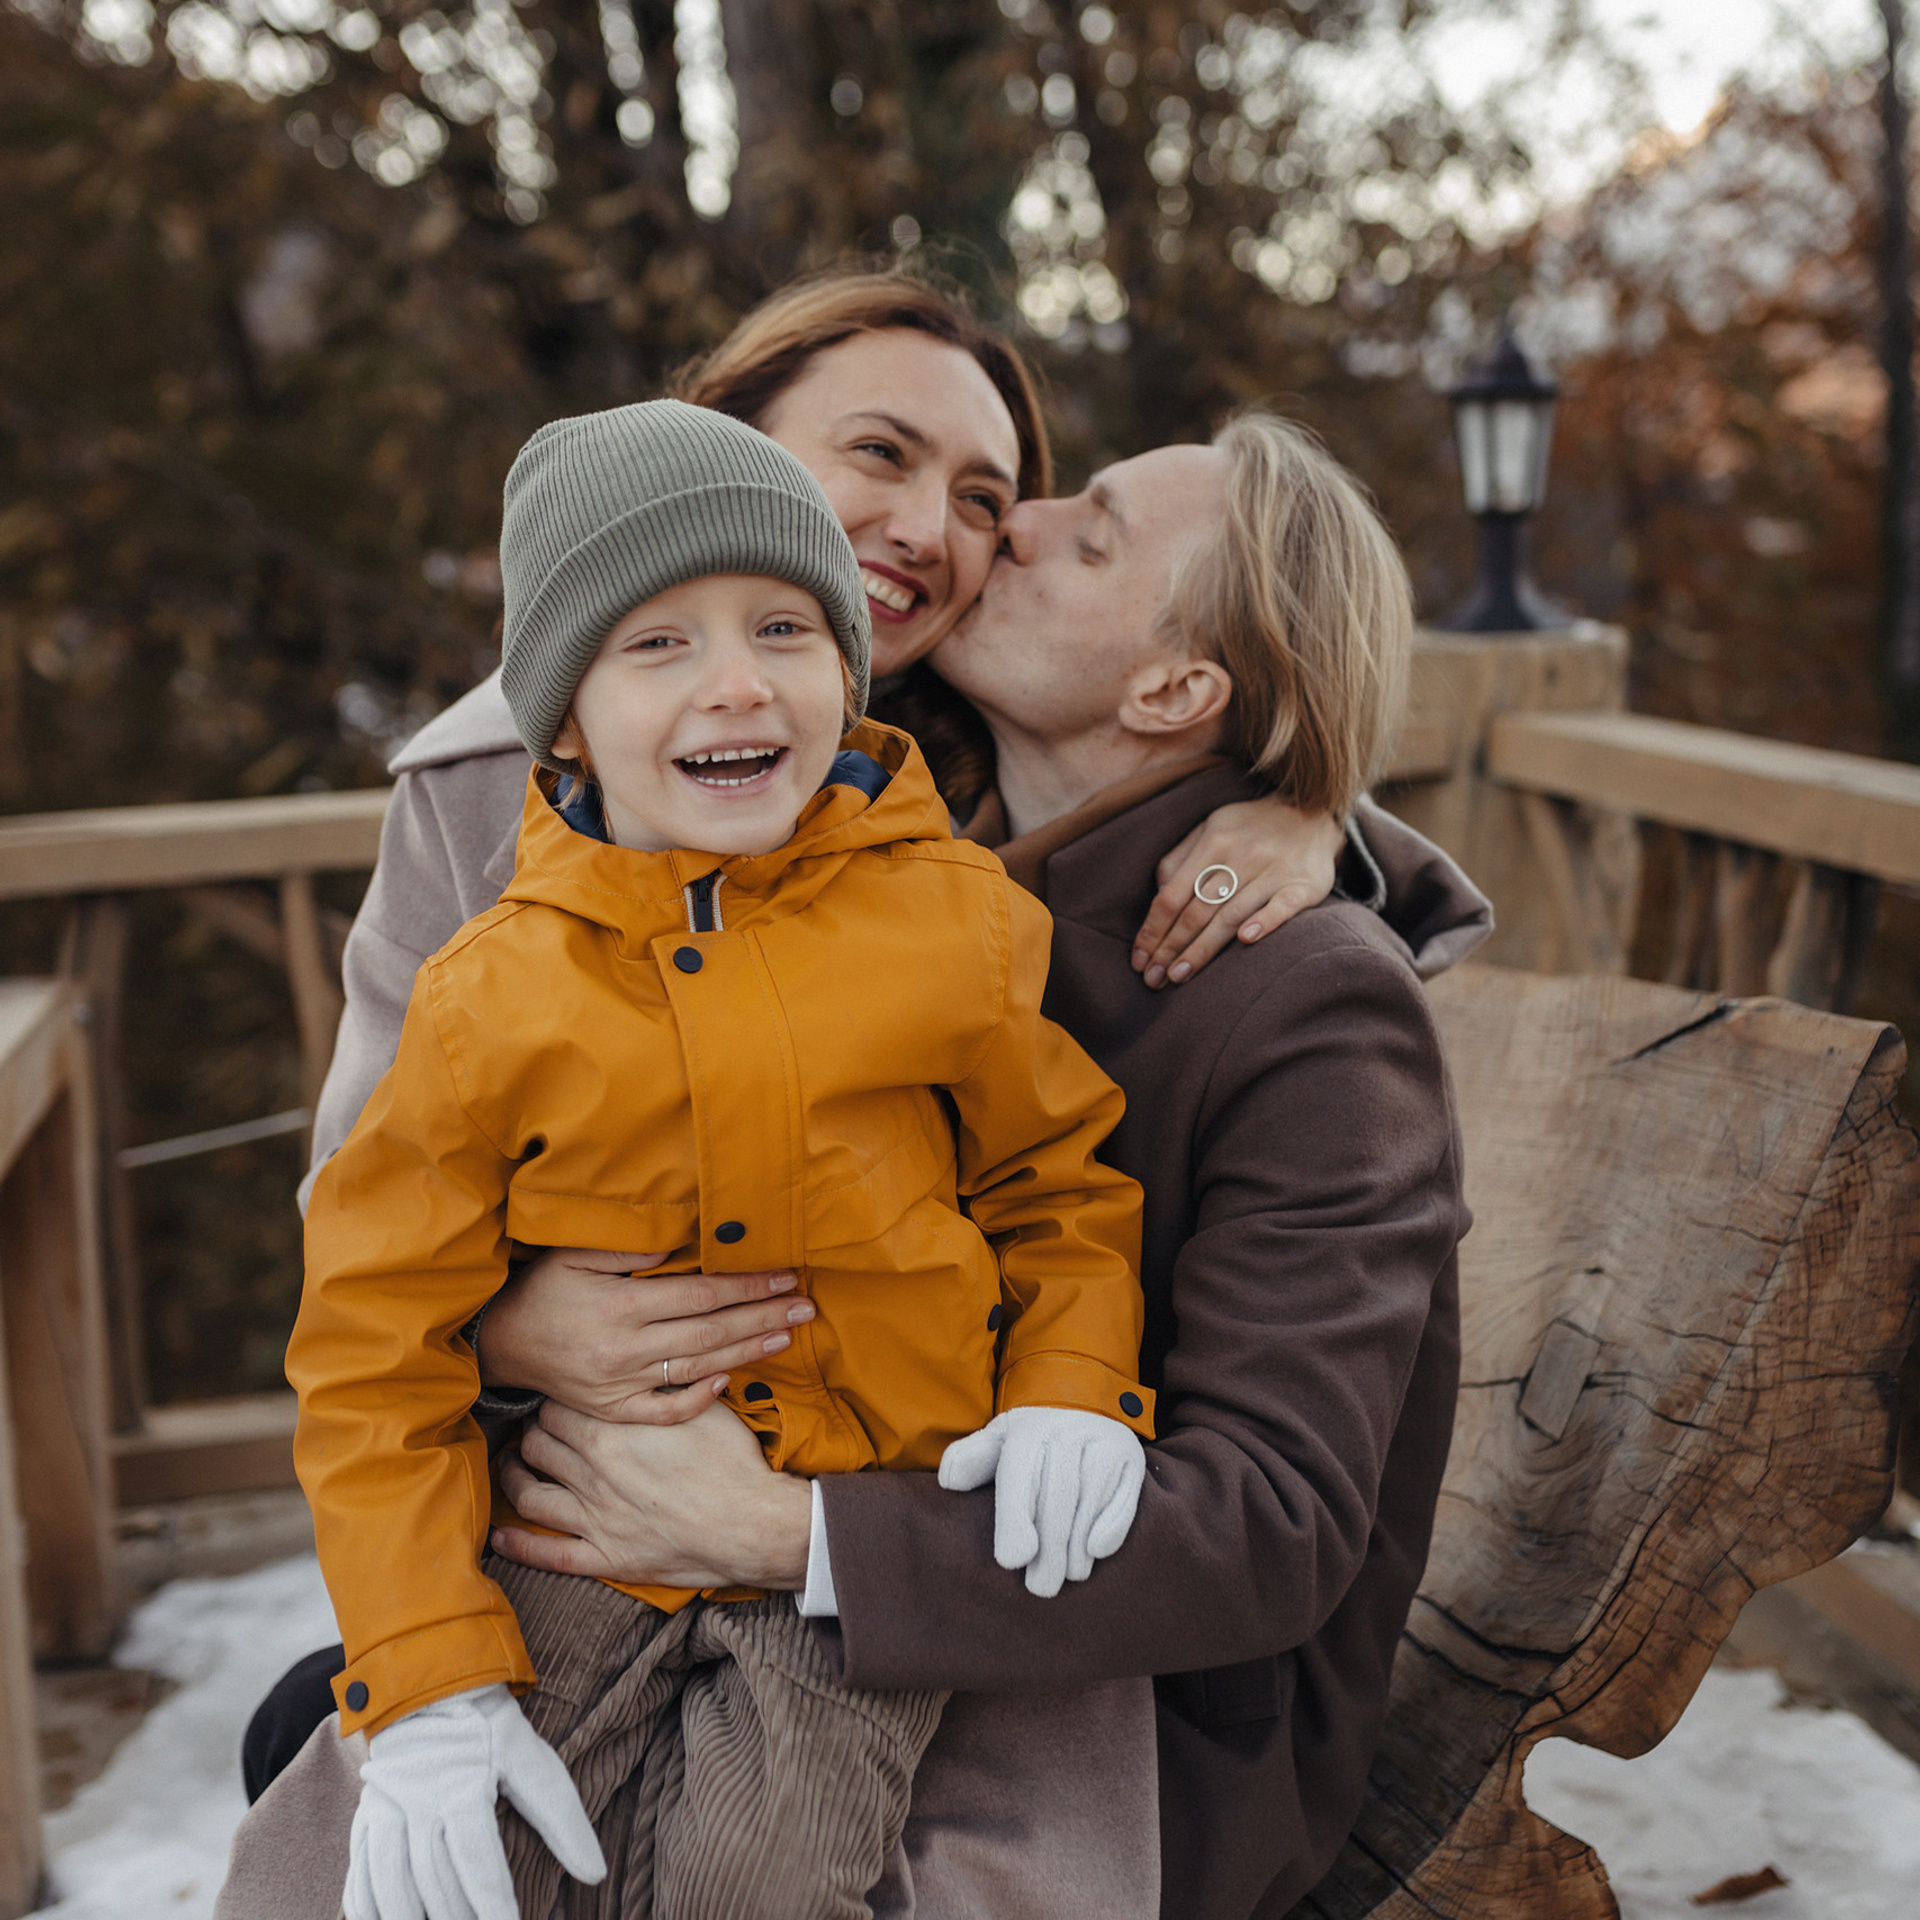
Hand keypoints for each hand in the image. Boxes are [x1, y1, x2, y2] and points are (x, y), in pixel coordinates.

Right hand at [346, 1683, 604, 1919]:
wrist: (432, 1685)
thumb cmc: (490, 1728)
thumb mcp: (533, 1760)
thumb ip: (562, 1819)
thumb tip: (594, 1873)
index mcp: (463, 1787)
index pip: (477, 1862)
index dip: (493, 1905)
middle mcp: (419, 1801)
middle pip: (434, 1880)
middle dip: (456, 1919)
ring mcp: (385, 1808)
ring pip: (390, 1882)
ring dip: (406, 1918)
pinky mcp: (366, 1813)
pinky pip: (359, 1872)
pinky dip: (367, 1907)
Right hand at [479, 1246, 815, 1423]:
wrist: (500, 1344)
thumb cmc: (542, 1290)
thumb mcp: (574, 1255)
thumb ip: (628, 1250)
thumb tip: (680, 1242)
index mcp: (621, 1308)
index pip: (702, 1295)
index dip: (747, 1286)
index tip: (784, 1276)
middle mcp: (625, 1351)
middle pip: (711, 1334)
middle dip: (763, 1318)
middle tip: (805, 1307)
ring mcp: (620, 1386)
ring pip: (698, 1370)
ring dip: (746, 1353)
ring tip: (785, 1337)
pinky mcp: (613, 1411)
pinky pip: (664, 1411)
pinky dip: (699, 1400)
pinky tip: (731, 1381)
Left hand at [491, 1398, 812, 1589]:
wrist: (749, 1523)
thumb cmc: (730, 1461)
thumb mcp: (701, 1406)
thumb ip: (666, 1387)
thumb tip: (653, 1362)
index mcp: (612, 1431)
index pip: (558, 1406)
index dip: (554, 1399)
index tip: (558, 1395)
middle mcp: (592, 1471)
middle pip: (539, 1442)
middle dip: (533, 1430)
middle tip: (537, 1425)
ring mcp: (593, 1517)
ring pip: (530, 1493)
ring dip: (515, 1477)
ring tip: (512, 1466)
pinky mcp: (604, 1556)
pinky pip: (548, 1553)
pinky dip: (519, 1545)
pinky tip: (500, 1537)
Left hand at [938, 1407, 1144, 1597]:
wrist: (1084, 1397)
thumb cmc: (1034, 1437)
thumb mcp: (1000, 1439)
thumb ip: (973, 1459)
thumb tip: (949, 1480)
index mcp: (1028, 1431)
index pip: (1018, 1477)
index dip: (1015, 1520)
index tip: (1012, 1561)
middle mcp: (1067, 1432)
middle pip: (1057, 1497)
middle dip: (1049, 1549)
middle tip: (1041, 1588)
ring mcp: (1103, 1442)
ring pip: (1090, 1499)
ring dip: (1078, 1545)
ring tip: (1068, 1575)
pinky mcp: (1131, 1456)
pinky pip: (1125, 1495)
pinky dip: (1113, 1525)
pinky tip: (1097, 1552)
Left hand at [1131, 796, 1344, 987]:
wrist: (1314, 812)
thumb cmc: (1251, 829)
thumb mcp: (1211, 828)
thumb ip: (1181, 859)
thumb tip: (1157, 896)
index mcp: (1213, 842)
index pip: (1172, 894)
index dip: (1152, 929)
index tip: (1139, 959)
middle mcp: (1241, 856)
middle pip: (1197, 910)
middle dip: (1170, 948)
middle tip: (1152, 979)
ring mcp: (1274, 871)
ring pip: (1231, 915)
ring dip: (1202, 949)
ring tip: (1178, 975)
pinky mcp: (1304, 885)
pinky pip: (1282, 907)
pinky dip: (1264, 922)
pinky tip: (1246, 941)